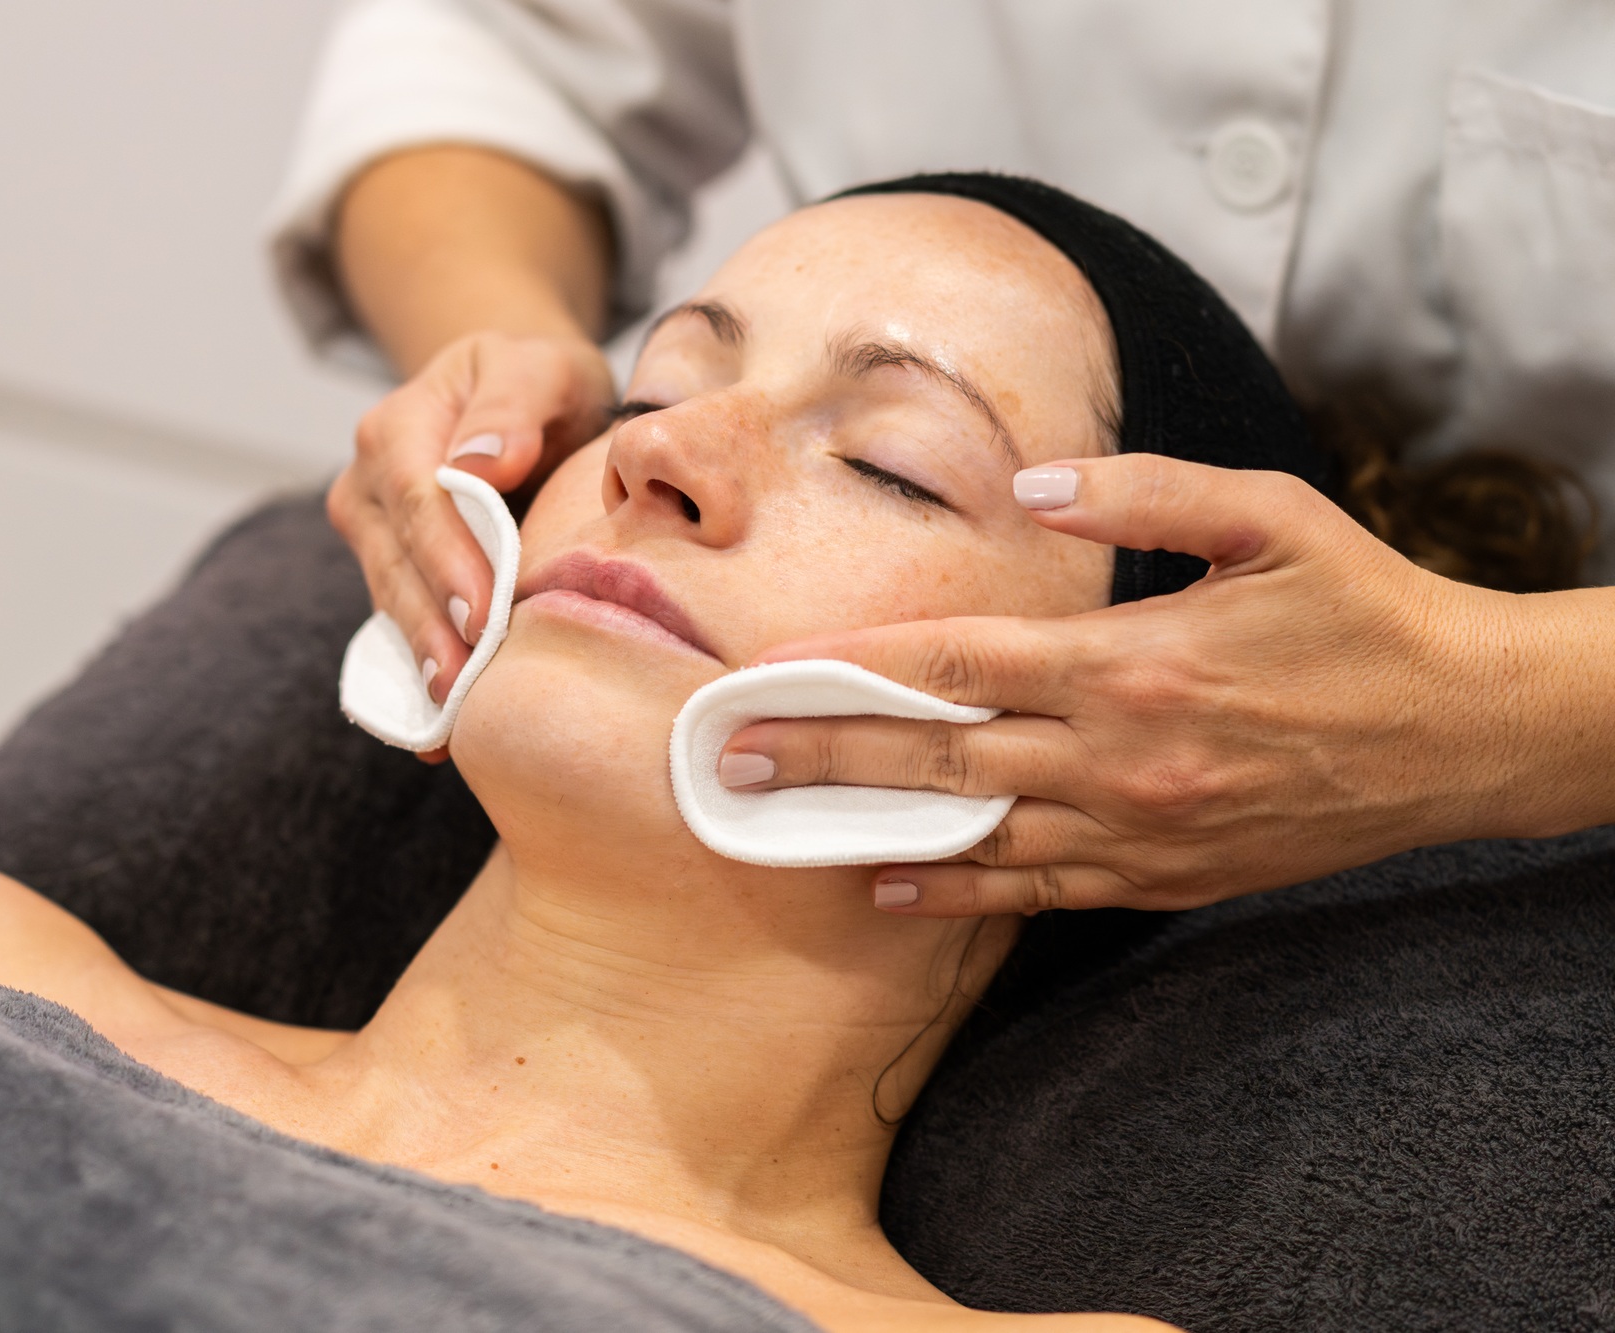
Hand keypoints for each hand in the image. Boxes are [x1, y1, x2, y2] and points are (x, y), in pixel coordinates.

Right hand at [326, 330, 612, 728]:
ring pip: (393, 601)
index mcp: (398, 427)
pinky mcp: (393, 573)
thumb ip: (514, 403)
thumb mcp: (541, 366)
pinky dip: (422, 672)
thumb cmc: (539, 380)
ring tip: (451, 716)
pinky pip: (403, 623)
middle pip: (396, 561)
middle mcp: (369, 483)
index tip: (482, 611)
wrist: (522, 395)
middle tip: (465, 683)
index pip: (418, 498)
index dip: (446, 557)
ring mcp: (374, 534)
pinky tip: (438, 730)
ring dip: (423, 658)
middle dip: (430, 625)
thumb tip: (483, 463)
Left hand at [720, 453, 1586, 914]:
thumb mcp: (1270, 516)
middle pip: (938, 758)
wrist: (1462, 731)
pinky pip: (1037, 893)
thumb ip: (1142, 490)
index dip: (849, 666)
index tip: (765, 670)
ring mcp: (1141, 828)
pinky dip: (957, 895)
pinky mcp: (1165, 878)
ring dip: (868, 829)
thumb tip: (1030, 482)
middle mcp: (1122, 755)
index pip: (956, 664)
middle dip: (822, 755)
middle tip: (728, 761)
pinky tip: (888, 888)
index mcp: (1133, 660)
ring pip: (974, 838)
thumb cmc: (1363, 611)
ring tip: (777, 823)